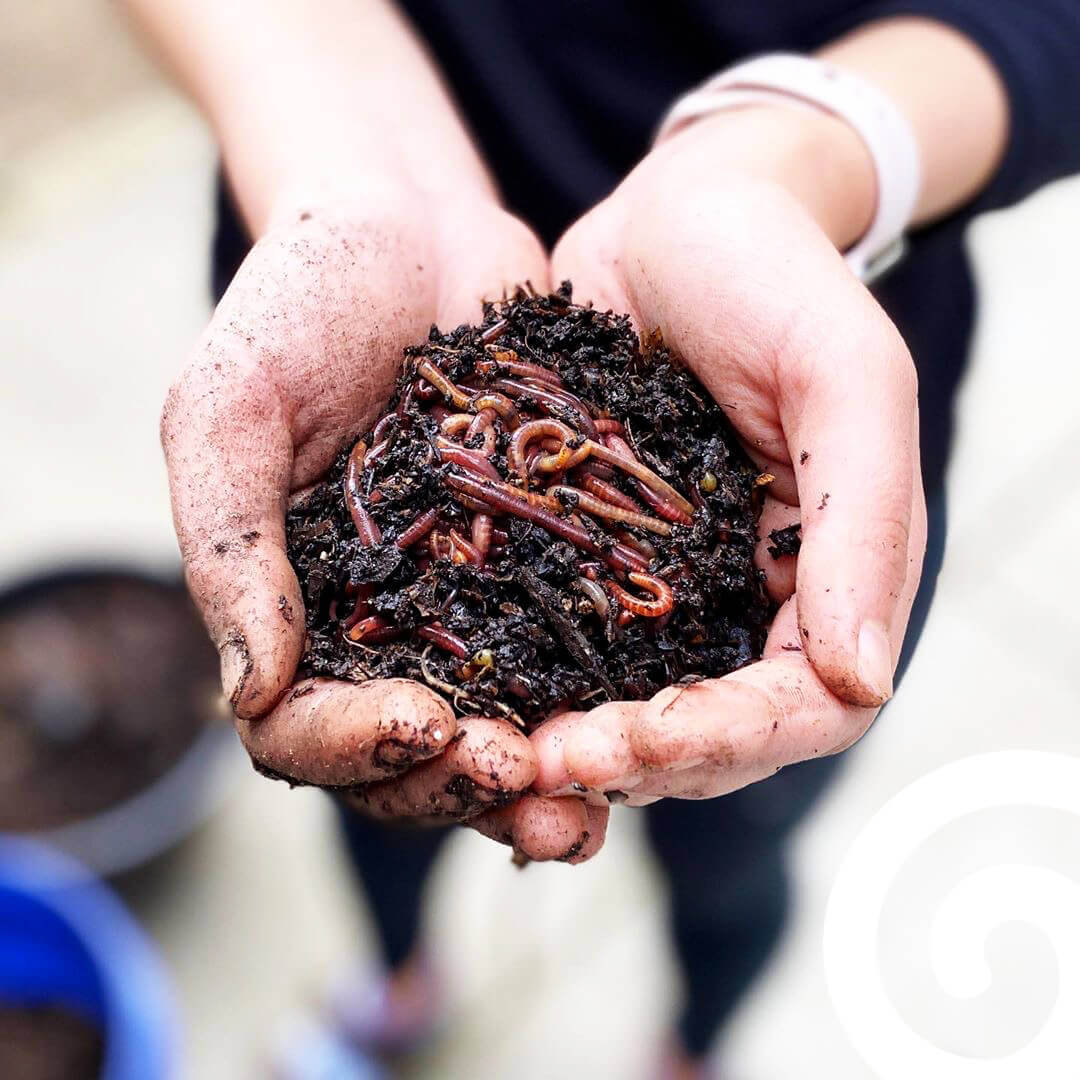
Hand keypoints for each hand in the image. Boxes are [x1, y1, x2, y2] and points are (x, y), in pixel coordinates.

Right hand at [162, 180, 605, 861]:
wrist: (410, 226)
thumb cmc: (297, 306)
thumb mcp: (229, 411)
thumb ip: (227, 549)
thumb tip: (248, 697)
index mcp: (297, 611)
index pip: (305, 728)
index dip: (356, 749)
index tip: (423, 721)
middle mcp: (386, 626)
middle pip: (410, 756)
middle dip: (459, 786)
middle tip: (522, 784)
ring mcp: (471, 603)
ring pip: (499, 728)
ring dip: (539, 781)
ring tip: (593, 806)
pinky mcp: (547, 567)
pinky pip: (570, 657)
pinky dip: (599, 706)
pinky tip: (644, 728)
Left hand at [531, 105, 926, 803]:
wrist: (679, 215)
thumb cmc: (773, 276)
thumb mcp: (841, 375)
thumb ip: (865, 519)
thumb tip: (864, 674)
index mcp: (831, 572)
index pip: (807, 704)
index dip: (727, 740)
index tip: (635, 742)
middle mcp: (753, 597)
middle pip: (716, 731)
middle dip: (640, 760)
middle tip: (545, 764)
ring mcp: (671, 585)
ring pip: (638, 706)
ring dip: (579, 744)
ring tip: (503, 750)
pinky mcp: (598, 557)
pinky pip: (572, 643)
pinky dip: (534, 684)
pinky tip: (477, 694)